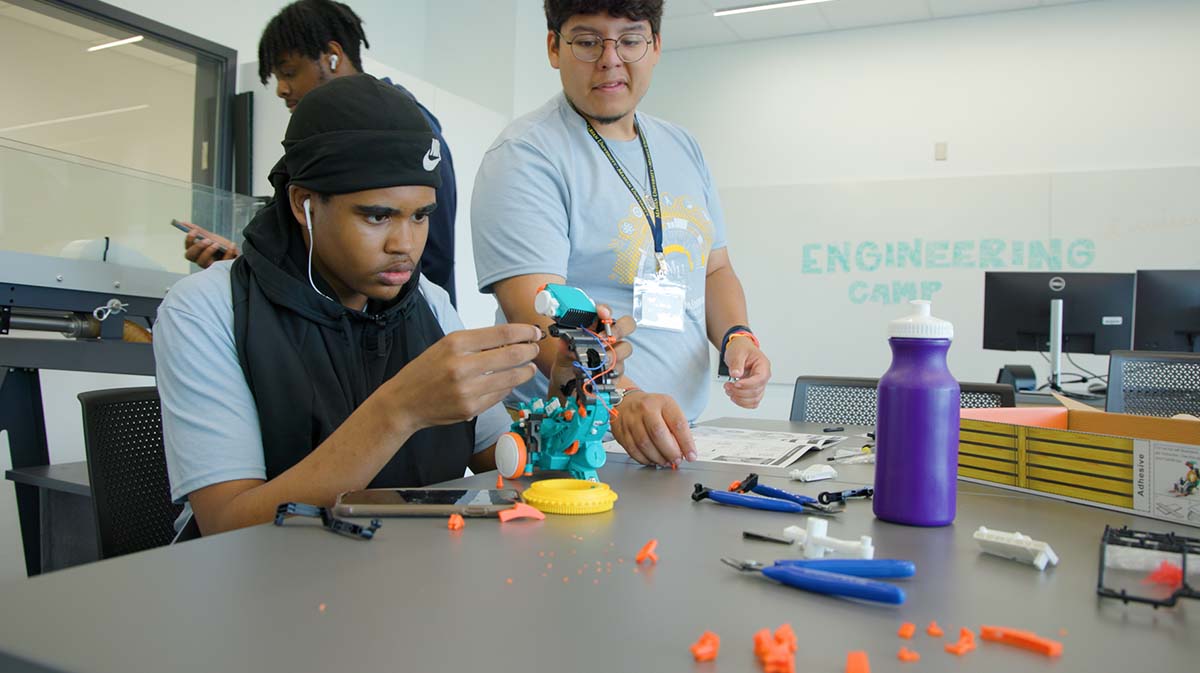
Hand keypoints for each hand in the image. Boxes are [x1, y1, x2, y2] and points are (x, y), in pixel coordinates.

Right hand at [183, 225, 238, 268]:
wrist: (235, 252)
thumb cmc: (220, 245)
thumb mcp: (210, 237)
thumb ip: (198, 231)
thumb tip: (183, 223)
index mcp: (196, 253)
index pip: (187, 248)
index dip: (189, 240)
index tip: (194, 231)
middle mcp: (200, 261)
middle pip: (191, 256)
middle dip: (198, 247)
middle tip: (207, 240)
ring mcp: (210, 266)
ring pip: (202, 262)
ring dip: (209, 251)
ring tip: (217, 244)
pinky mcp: (221, 268)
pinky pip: (222, 263)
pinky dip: (228, 253)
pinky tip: (232, 245)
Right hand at [383, 324, 540, 430]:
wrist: (405, 402)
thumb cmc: (426, 370)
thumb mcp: (446, 346)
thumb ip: (476, 342)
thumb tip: (511, 338)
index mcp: (455, 344)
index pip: (502, 334)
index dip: (525, 332)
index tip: (535, 332)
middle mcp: (462, 366)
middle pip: (512, 355)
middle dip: (530, 351)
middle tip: (535, 349)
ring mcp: (467, 390)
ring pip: (511, 378)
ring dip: (525, 371)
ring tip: (529, 367)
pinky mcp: (471, 409)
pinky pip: (500, 395)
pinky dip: (508, 386)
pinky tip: (509, 381)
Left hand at [547, 304, 634, 398]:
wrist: (567, 384)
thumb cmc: (568, 361)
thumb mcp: (562, 352)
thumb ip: (564, 346)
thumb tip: (565, 342)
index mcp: (596, 327)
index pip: (606, 312)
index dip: (606, 310)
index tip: (602, 313)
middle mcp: (610, 338)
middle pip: (627, 324)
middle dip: (618, 329)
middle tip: (605, 338)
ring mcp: (616, 353)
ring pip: (626, 348)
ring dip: (613, 353)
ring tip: (601, 360)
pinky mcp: (617, 371)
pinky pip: (620, 369)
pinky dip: (611, 371)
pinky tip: (601, 375)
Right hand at [611, 391, 695, 466]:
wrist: (627, 402)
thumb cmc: (651, 408)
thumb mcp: (668, 410)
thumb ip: (677, 429)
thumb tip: (684, 452)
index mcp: (662, 402)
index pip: (677, 423)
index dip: (686, 443)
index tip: (691, 455)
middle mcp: (645, 409)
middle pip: (658, 434)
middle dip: (670, 452)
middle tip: (677, 460)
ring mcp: (631, 420)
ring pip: (645, 444)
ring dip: (658, 458)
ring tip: (665, 461)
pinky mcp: (621, 432)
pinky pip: (633, 450)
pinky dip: (645, 459)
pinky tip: (652, 460)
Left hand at [723, 336, 770, 408]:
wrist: (740, 349)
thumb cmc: (741, 349)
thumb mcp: (738, 352)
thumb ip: (737, 363)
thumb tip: (736, 373)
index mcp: (763, 366)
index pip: (760, 379)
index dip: (747, 384)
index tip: (736, 383)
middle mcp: (763, 377)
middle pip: (756, 392)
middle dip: (739, 392)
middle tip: (728, 386)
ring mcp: (759, 384)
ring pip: (754, 400)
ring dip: (740, 398)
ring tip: (729, 390)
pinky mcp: (753, 390)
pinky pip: (752, 402)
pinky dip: (742, 402)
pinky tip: (734, 396)